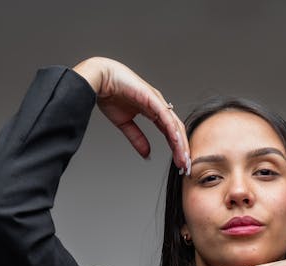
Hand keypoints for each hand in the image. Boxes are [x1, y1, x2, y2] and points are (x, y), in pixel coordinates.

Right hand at [72, 56, 188, 169]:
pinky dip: (171, 129)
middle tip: (186, 166)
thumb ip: (137, 139)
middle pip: (176, 131)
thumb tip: (147, 154)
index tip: (180, 164)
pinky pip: (164, 116)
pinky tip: (176, 141)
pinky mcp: (151, 97)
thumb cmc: (110, 95)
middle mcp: (159, 106)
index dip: (177, 149)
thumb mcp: (125, 124)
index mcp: (154, 112)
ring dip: (180, 143)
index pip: (171, 134)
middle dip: (182, 150)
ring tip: (183, 158)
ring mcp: (157, 101)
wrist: (99, 79)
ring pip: (174, 125)